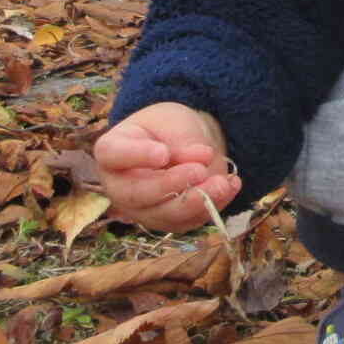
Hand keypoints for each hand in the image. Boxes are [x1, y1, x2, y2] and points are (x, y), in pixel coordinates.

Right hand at [95, 102, 242, 231]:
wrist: (179, 144)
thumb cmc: (167, 128)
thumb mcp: (174, 121)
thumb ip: (183, 140)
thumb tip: (201, 161)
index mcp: (112, 151)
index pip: (114, 155)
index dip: (137, 156)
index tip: (163, 153)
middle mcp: (119, 186)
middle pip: (138, 193)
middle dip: (172, 185)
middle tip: (200, 170)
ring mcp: (141, 209)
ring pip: (165, 215)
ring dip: (196, 202)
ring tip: (223, 183)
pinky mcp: (167, 221)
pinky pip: (188, 221)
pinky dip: (213, 205)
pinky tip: (231, 186)